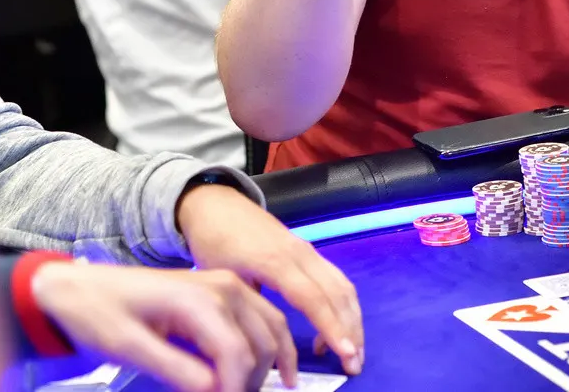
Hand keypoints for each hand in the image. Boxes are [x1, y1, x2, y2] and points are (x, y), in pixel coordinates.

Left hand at [31, 262, 296, 391]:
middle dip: (249, 384)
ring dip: (265, 369)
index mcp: (200, 299)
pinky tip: (273, 373)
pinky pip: (264, 320)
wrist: (79, 286)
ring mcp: (228, 286)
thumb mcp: (129, 348)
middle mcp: (223, 287)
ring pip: (270, 333)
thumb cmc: (97, 312)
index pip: (238, 356)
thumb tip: (216, 390)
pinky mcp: (225, 291)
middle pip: (260, 347)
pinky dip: (272, 348)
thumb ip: (176, 370)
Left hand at [176, 184, 364, 374]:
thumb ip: (246, 307)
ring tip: (351, 354)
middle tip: (355, 365)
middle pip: (337, 293)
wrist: (214, 203)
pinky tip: (332, 331)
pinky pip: (335, 280)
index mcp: (275, 261)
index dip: (331, 327)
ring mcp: (307, 251)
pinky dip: (342, 307)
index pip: (312, 298)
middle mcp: (300, 254)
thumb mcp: (221, 277)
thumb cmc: (214, 241)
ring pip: (342, 286)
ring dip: (352, 320)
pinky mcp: (308, 252)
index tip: (345, 353)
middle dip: (351, 330)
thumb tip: (261, 348)